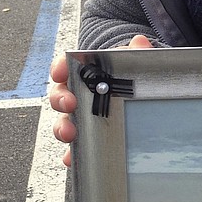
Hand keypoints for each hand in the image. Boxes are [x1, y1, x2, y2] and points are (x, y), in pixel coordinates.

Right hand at [49, 34, 153, 166]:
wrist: (141, 95)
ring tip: (71, 134)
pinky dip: (73, 155)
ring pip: (64, 122)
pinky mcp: (89, 138)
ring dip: (63, 128)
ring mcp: (83, 118)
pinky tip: (74, 160)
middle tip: (70, 103)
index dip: (60, 68)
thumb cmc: (133, 78)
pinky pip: (77, 148)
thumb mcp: (138, 64)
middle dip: (61, 99)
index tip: (60, 72)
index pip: (67, 67)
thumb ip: (138, 54)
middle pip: (61, 96)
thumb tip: (139, 42)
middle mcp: (80, 95)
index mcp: (88, 73)